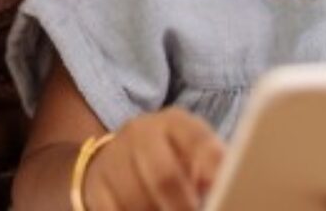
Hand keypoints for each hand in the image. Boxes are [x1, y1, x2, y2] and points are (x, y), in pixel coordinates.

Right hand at [83, 107, 224, 210]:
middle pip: (164, 177)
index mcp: (175, 122)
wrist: (112, 159)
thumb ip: (211, 169)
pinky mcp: (95, 185)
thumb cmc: (168, 159)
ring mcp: (114, 157)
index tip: (225, 195)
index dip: (214, 171)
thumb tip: (230, 188)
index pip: (199, 142)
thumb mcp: (191, 152)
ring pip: (137, 202)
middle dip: (182, 208)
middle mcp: (141, 133)